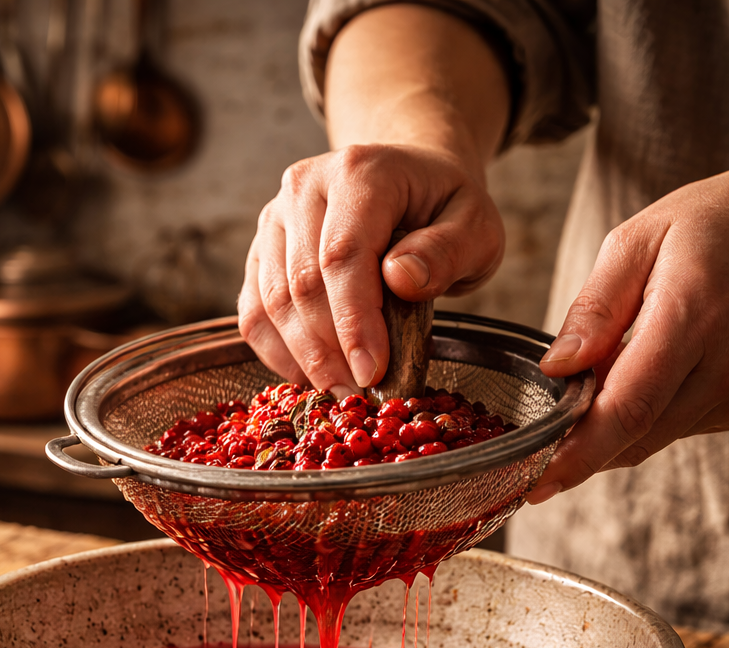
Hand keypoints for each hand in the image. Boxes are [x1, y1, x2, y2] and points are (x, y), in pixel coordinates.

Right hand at [237, 143, 503, 396]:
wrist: (411, 181)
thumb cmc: (444, 210)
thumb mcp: (476, 226)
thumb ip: (447, 250)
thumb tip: (401, 279)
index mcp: (360, 172)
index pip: (344, 254)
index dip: (354, 321)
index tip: (373, 373)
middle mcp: (305, 187)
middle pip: (301, 283)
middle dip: (329, 351)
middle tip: (360, 395)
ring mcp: (274, 218)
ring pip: (271, 302)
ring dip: (304, 357)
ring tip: (341, 389)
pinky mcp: (260, 251)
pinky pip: (252, 312)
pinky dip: (278, 353)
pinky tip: (312, 375)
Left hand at [529, 103, 728, 502]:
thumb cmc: (720, 223)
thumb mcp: (638, 239)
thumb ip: (594, 309)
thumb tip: (555, 370)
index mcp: (693, 314)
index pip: (628, 407)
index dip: (577, 454)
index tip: (533, 482)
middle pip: (637, 435)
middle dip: (580, 452)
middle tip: (531, 456)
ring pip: (654, 438)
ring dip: (610, 432)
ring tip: (587, 393)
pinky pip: (678, 427)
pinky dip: (645, 418)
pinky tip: (642, 378)